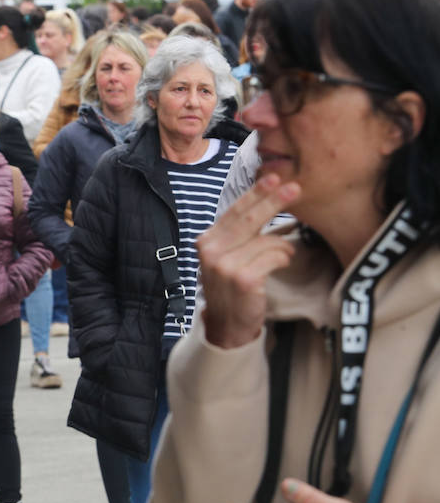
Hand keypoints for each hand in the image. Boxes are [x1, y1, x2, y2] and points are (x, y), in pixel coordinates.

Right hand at [196, 174, 298, 348]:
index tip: (274, 178)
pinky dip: (283, 257)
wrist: (226, 324)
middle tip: (295, 188)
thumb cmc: (232, 288)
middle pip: (249, 218)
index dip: (255, 193)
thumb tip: (269, 203)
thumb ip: (240, 234)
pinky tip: (281, 262)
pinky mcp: (243, 278)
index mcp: (208, 240)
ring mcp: (225, 265)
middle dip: (274, 201)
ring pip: (267, 239)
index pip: (234, 211)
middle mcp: (212, 250)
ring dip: (282, 245)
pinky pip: (274, 256)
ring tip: (282, 254)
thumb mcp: (228, 256)